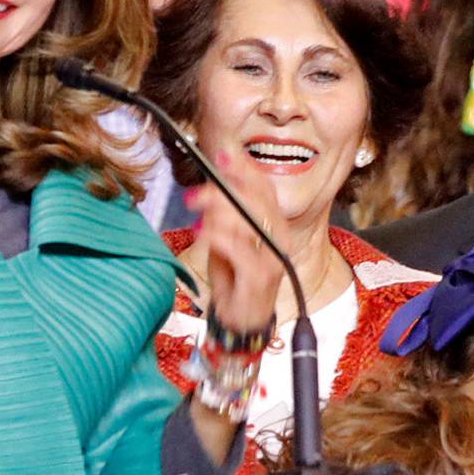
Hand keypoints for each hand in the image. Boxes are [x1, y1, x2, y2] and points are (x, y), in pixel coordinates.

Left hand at [186, 146, 284, 338]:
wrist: (239, 320)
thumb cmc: (234, 279)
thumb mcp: (224, 241)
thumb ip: (220, 217)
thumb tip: (208, 188)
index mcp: (273, 225)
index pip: (264, 189)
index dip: (244, 169)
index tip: (222, 154)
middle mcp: (279, 238)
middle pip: (256, 200)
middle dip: (223, 191)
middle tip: (194, 195)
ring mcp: (273, 257)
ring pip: (248, 220)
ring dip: (216, 214)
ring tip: (197, 220)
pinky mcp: (262, 276)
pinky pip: (239, 248)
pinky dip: (217, 237)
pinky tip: (202, 235)